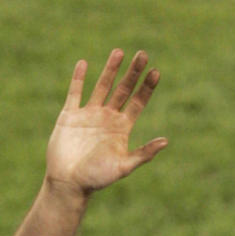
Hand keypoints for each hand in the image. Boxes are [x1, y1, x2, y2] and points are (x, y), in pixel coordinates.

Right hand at [45, 49, 166, 195]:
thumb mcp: (123, 167)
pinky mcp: (70, 115)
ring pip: (102, 86)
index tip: (156, 72)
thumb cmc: (96, 179)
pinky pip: (74, 92)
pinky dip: (78, 78)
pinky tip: (83, 64)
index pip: (137, 103)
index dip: (146, 88)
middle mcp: (107, 118)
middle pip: (123, 90)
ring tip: (120, 52)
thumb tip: (166, 141)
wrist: (68, 183)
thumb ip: (143, 154)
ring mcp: (88, 115)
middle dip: (133, 73)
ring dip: (110, 69)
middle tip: (143, 54)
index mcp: (121, 129)